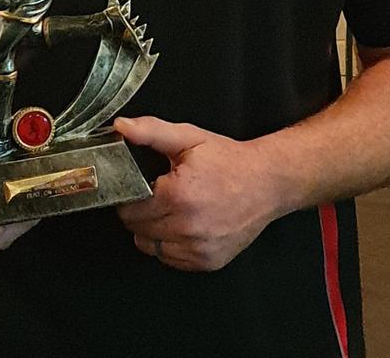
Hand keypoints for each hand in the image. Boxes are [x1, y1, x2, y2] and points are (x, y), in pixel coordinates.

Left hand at [114, 116, 276, 271]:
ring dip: (153, 231)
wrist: (267, 182)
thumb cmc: (228, 160)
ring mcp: (198, 249)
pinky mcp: (207, 262)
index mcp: (177, 196)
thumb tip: (121, 127)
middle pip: (137, 230)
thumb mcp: (188, 137)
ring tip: (171, 210)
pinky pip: (171, 259)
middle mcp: (187, 227)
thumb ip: (151, 131)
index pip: (128, 209)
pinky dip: (170, 245)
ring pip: (150, 248)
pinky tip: (184, 224)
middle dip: (140, 212)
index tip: (140, 187)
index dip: (129, 196)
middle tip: (157, 195)